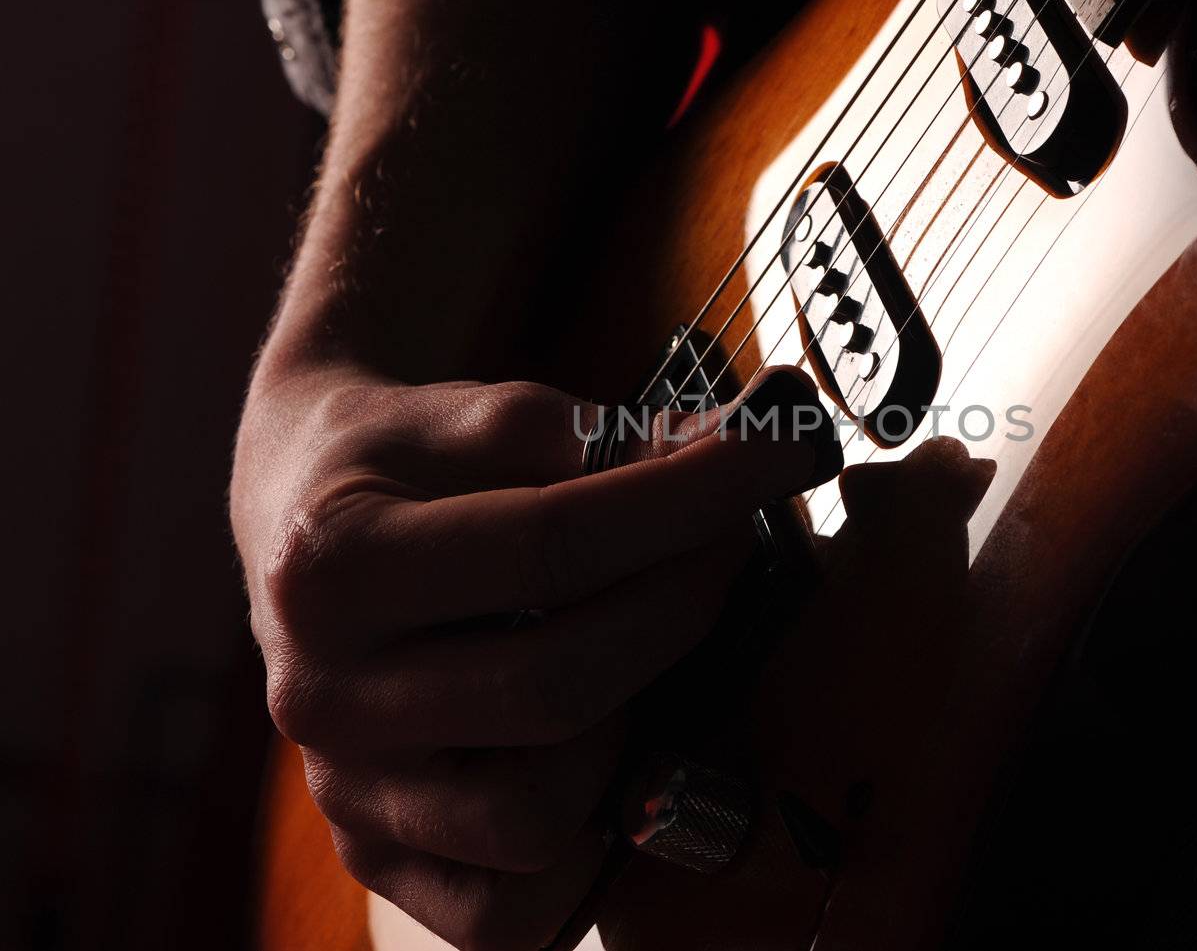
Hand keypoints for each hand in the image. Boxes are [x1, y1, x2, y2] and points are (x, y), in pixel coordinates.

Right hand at [231, 364, 821, 948]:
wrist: (302, 524)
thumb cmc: (400, 464)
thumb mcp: (470, 411)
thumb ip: (595, 435)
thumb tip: (742, 448)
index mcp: (332, 566)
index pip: (554, 544)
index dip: (689, 500)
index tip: (778, 455)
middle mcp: (321, 696)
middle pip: (557, 684)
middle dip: (682, 605)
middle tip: (731, 541)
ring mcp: (346, 793)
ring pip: (533, 820)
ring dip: (629, 730)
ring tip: (637, 646)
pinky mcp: (375, 860)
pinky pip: (502, 916)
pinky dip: (578, 858)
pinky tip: (603, 758)